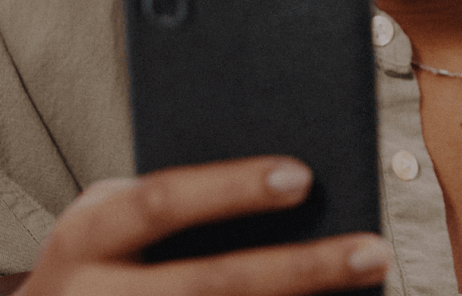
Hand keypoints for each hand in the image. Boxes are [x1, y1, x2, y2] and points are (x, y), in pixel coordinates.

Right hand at [15, 156, 390, 295]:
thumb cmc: (107, 258)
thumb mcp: (119, 222)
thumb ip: (181, 204)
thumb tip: (300, 184)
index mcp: (85, 237)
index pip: (161, 203)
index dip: (231, 188)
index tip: (304, 176)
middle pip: (211, 284)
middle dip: (302, 269)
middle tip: (375, 250)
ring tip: (373, 279)